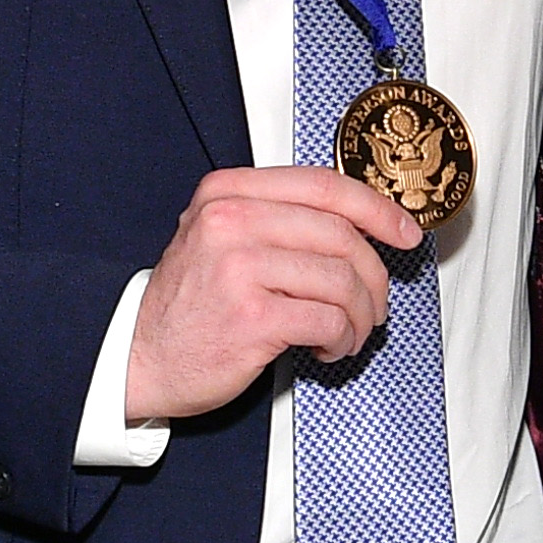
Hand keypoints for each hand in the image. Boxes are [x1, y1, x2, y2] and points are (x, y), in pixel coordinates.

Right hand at [121, 165, 420, 422]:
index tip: (403, 232)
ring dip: (360, 314)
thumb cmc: (190, 303)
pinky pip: (329, 320)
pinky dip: (342, 339)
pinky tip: (328, 348)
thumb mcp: (219, 237)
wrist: (139, 357)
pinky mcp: (252, 317)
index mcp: (227, 193)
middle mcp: (231, 221)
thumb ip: (277, 220)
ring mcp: (239, 268)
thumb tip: (361, 227)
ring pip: (341, 280)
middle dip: (373, 274)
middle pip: (339, 235)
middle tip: (376, 303)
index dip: (375, 208)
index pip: (322, 185)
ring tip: (349, 332)